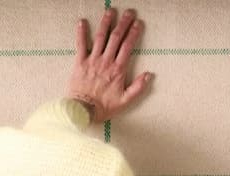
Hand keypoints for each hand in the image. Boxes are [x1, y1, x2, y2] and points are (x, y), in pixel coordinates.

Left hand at [69, 8, 151, 123]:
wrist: (83, 110)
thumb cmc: (105, 106)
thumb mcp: (125, 100)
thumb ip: (138, 87)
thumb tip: (149, 75)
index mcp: (118, 70)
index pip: (127, 47)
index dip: (133, 34)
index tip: (138, 23)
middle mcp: (106, 62)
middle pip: (116, 38)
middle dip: (123, 24)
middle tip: (128, 12)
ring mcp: (92, 60)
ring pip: (100, 38)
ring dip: (106, 23)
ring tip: (110, 12)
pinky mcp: (79, 62)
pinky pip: (80, 45)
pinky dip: (81, 33)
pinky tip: (82, 22)